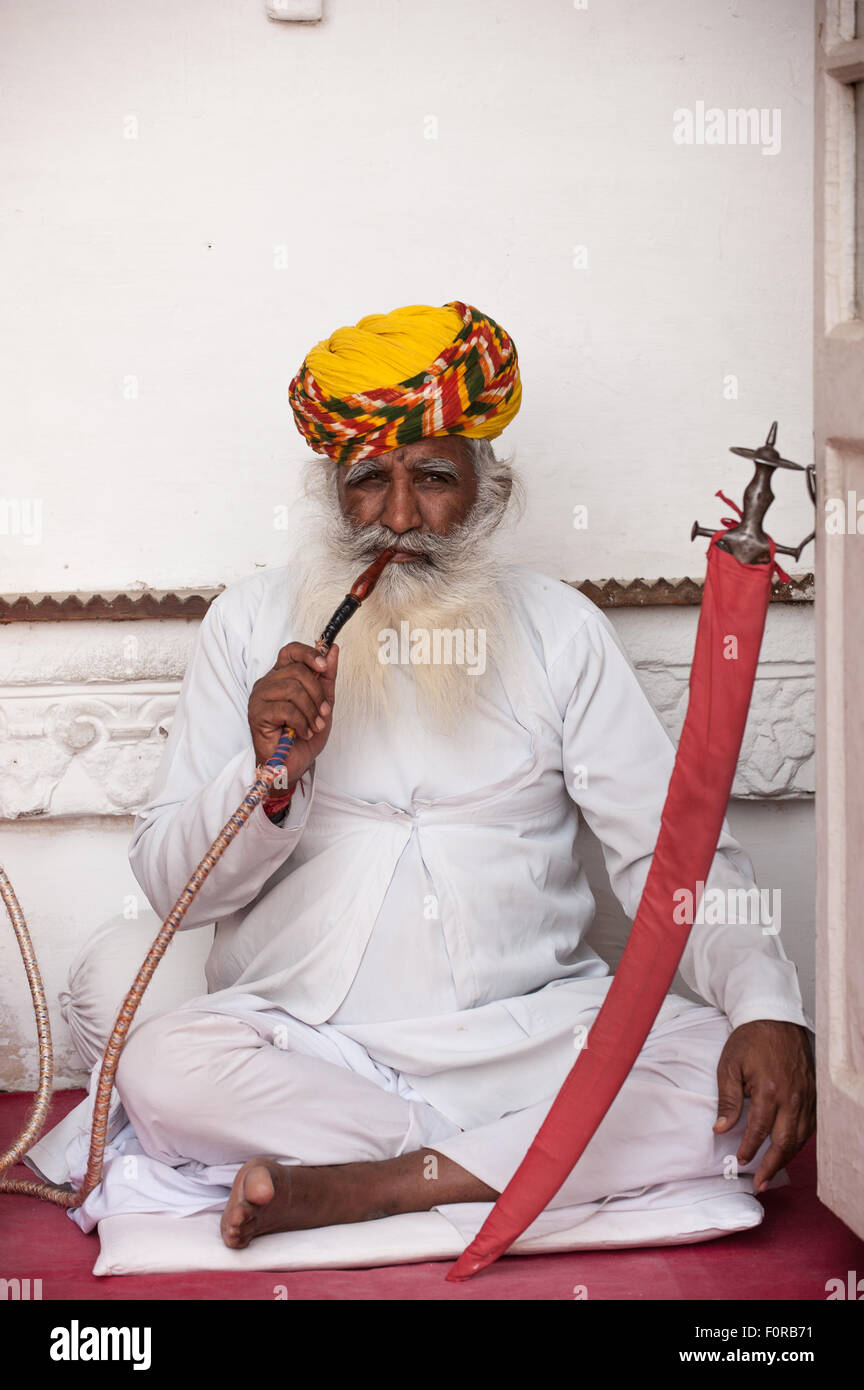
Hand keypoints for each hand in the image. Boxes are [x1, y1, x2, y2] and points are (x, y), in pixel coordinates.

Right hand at [247, 642, 338, 784]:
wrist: (294, 765)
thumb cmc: (304, 735)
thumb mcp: (324, 703)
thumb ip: (327, 677)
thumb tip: (332, 649)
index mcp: (281, 677)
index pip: (291, 651)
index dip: (309, 654)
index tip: (324, 666)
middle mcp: (267, 683)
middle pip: (297, 671)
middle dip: (317, 694)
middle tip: (322, 713)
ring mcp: (259, 698)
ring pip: (293, 689)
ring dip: (311, 711)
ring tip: (313, 726)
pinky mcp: (257, 715)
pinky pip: (286, 709)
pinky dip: (301, 723)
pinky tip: (302, 732)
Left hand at [714, 1019, 815, 1192]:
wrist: (774, 1017)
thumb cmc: (750, 1040)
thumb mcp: (729, 1067)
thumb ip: (727, 1101)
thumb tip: (721, 1129)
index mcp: (770, 1090)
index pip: (760, 1130)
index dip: (749, 1149)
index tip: (740, 1161)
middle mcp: (792, 1097)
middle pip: (785, 1141)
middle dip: (772, 1165)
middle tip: (761, 1183)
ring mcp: (806, 1096)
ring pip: (800, 1137)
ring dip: (786, 1157)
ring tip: (772, 1173)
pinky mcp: (813, 1093)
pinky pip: (810, 1125)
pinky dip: (800, 1141)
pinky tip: (789, 1149)